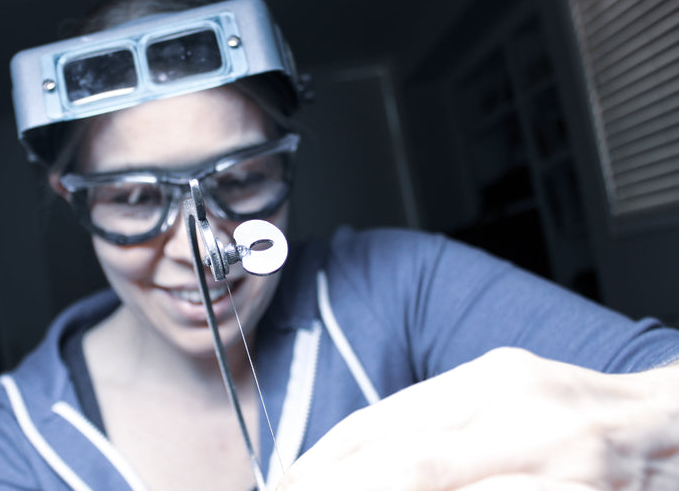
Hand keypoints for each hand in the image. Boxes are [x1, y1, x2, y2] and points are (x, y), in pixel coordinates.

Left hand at [276, 347, 678, 490]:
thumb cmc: (580, 420)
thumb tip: (350, 463)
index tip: (281, 485)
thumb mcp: (504, 401)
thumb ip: (435, 426)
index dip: (320, 462)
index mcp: (490, 380)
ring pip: (433, 482)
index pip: (380, 423)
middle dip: (334, 486)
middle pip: (403, 460)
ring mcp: (559, 463)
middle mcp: (521, 414)